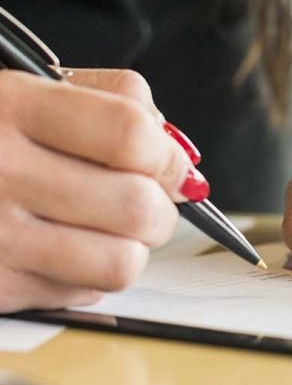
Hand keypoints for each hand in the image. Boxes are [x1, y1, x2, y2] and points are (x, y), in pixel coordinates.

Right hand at [0, 68, 206, 312]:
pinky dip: (90, 277)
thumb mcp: (17, 89)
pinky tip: (64, 251)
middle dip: (160, 208)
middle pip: (136, 205)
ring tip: (110, 231)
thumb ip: (105, 103)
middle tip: (147, 202)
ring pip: (120, 262)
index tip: (168, 162)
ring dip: (132, 249)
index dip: (166, 153)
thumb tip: (180, 155)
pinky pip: (81, 295)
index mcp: (5, 107)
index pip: (130, 134)